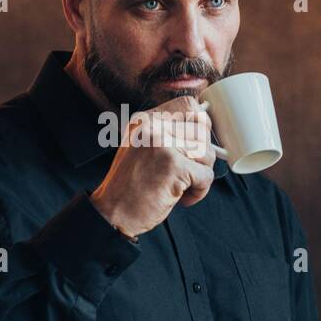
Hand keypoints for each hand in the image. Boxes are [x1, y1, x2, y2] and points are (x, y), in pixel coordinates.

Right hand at [89, 95, 216, 237]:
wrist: (112, 214)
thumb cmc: (130, 187)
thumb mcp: (142, 149)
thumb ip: (168, 135)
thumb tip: (205, 129)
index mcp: (144, 120)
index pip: (188, 106)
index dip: (200, 124)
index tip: (196, 143)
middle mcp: (152, 126)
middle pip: (202, 130)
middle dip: (203, 155)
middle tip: (188, 172)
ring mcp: (162, 144)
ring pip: (207, 152)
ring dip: (200, 174)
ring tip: (181, 186)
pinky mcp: (173, 165)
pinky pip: (206, 175)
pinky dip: (199, 191)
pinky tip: (181, 198)